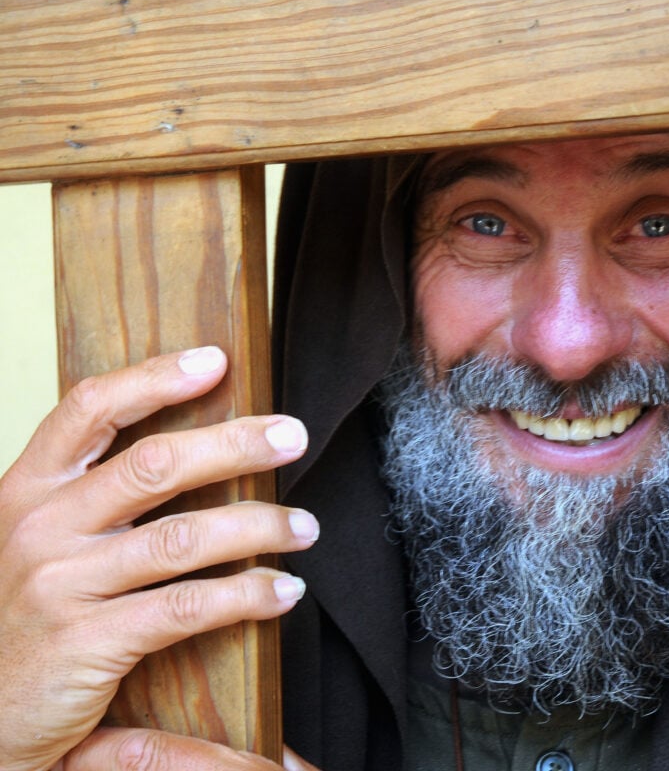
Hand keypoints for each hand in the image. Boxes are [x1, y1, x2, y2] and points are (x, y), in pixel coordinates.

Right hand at [0, 347, 316, 770]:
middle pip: (155, 464)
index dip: (154, 377)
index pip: (90, 410)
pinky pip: (188, 605)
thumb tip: (185, 446)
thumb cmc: (18, 616)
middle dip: (235, 444)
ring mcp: (62, 584)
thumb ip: (89, 494)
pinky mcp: (88, 642)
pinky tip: (283, 590)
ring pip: (184, 536)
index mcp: (27, 491)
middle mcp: (40, 527)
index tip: (215, 361)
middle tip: (292, 436)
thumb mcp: (37, 542)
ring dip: (259, 525)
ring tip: (304, 526)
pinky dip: (246, 594)